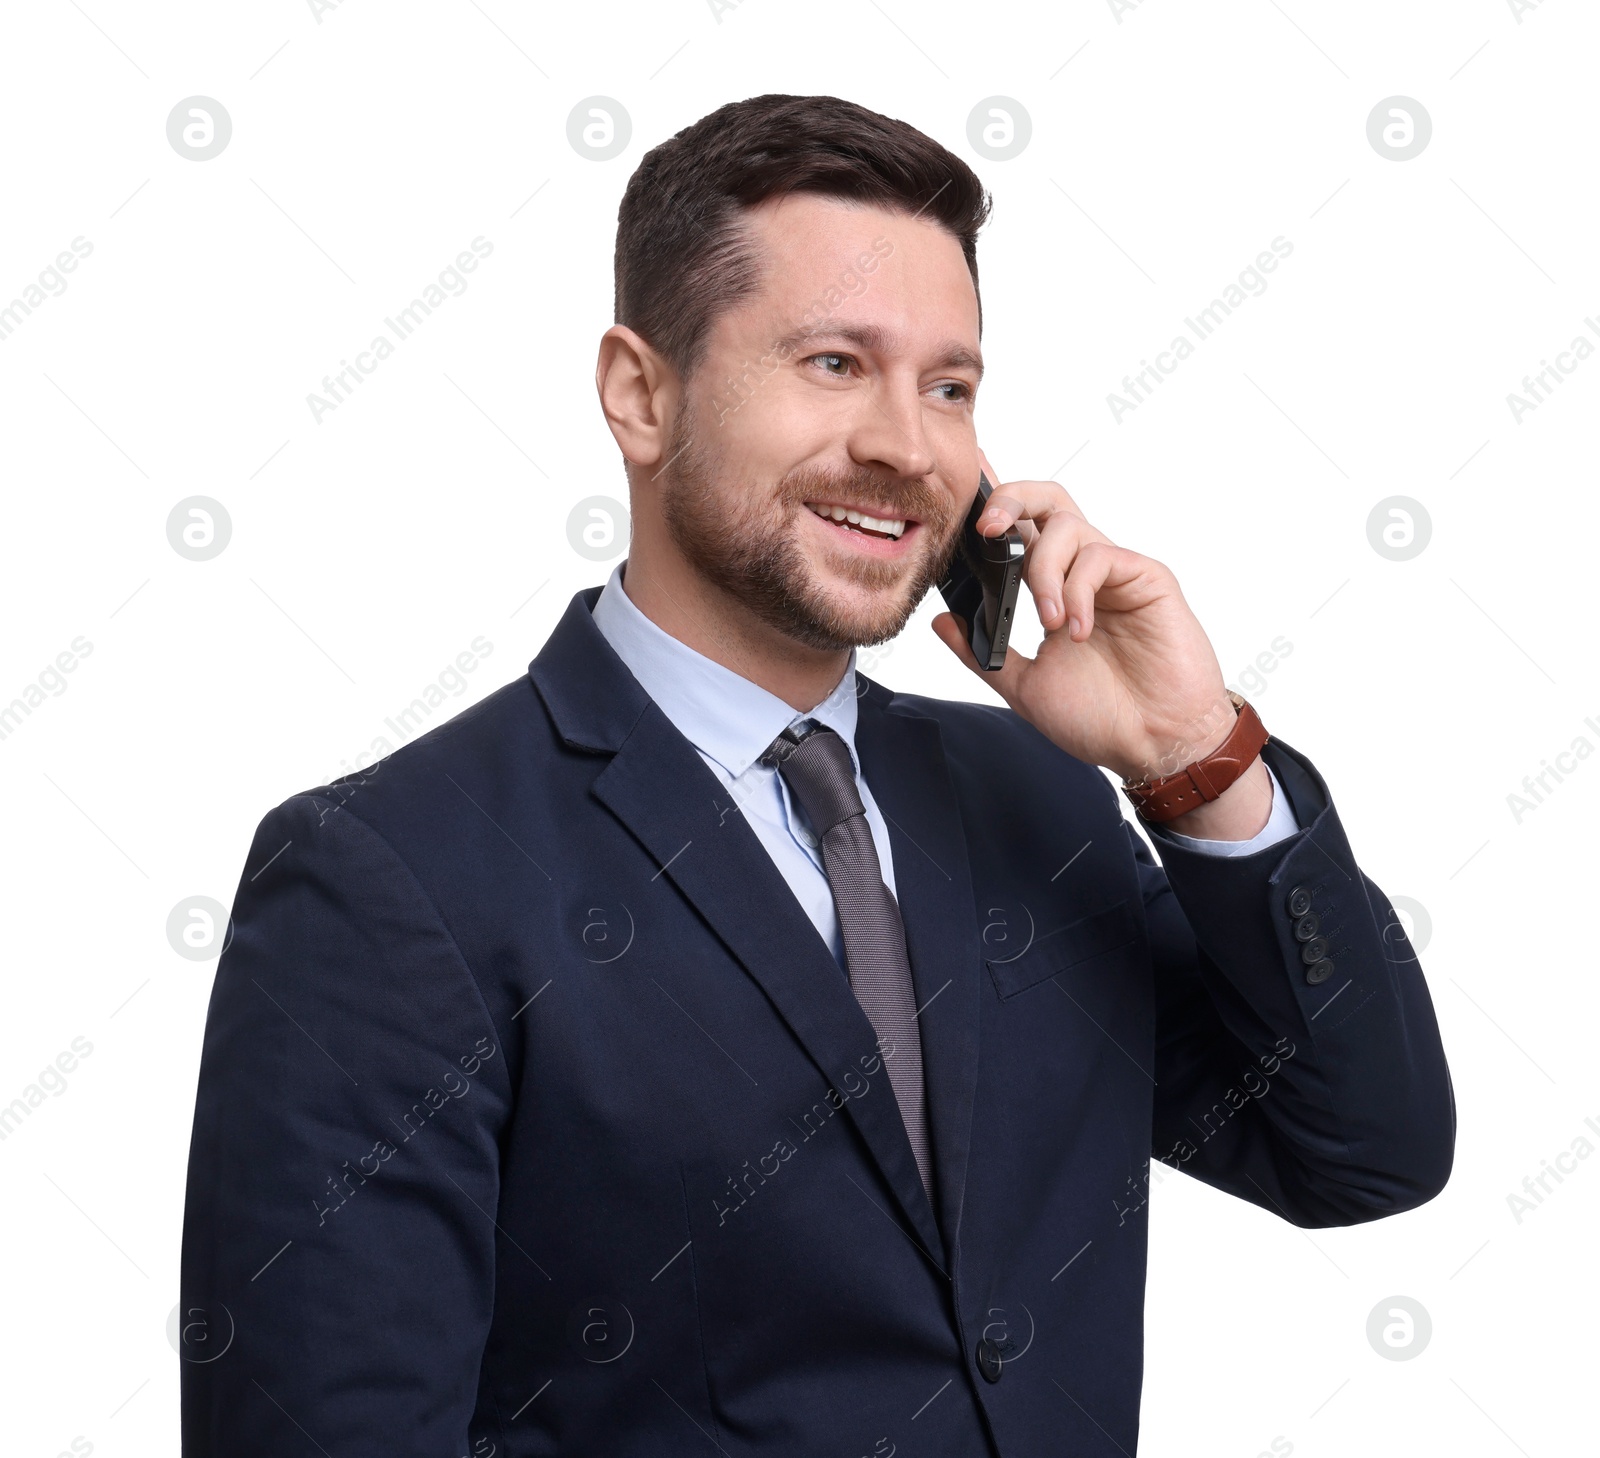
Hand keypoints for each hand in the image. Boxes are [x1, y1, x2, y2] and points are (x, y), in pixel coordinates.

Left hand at [931, 449, 1248, 796]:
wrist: (1155, 745)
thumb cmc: (1101, 718)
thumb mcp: (1023, 687)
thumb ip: (980, 652)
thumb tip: (939, 620)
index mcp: (1053, 589)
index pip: (1021, 530)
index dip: (994, 502)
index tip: (965, 481)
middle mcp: (1082, 572)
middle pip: (1047, 499)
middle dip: (1011, 498)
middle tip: (988, 530)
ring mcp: (1115, 572)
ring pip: (1066, 525)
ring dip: (1043, 570)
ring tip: (1049, 622)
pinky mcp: (1146, 577)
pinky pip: (1099, 555)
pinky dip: (1077, 590)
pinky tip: (1078, 631)